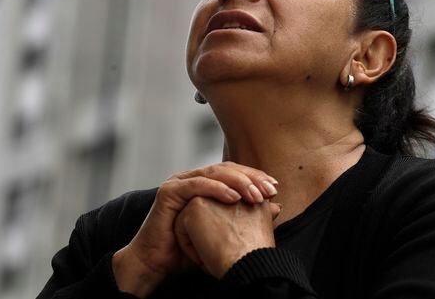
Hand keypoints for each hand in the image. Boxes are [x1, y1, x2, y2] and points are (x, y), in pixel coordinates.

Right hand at [113, 162, 279, 296]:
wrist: (157, 264)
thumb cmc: (189, 249)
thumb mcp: (224, 230)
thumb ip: (247, 216)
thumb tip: (278, 207)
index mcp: (204, 184)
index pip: (234, 173)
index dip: (255, 177)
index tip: (275, 188)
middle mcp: (192, 178)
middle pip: (227, 169)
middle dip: (251, 178)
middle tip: (270, 189)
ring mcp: (179, 182)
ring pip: (214, 173)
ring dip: (239, 182)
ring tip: (257, 195)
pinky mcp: (169, 191)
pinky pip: (196, 185)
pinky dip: (217, 189)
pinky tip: (234, 197)